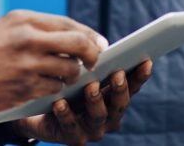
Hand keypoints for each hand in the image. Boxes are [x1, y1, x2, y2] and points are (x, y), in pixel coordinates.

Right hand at [0, 10, 107, 113]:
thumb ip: (36, 28)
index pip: (68, 24)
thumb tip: (72, 35)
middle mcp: (27, 40)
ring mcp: (26, 66)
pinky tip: (49, 87)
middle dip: (92, 54)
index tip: (100, 43)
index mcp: (23, 20)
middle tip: (95, 61)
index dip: (89, 34)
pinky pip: (54, 89)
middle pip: (77, 44)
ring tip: (65, 75)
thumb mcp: (5, 27)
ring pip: (69, 70)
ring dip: (72, 75)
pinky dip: (56, 89)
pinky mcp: (23, 89)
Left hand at [14, 61, 153, 144]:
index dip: (140, 75)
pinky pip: (70, 126)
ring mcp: (92, 129)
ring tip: (91, 86)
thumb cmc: (64, 86)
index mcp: (113, 98)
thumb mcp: (80, 72)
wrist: (38, 112)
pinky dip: (66, 114)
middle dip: (120, 89)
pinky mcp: (72, 137)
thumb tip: (102, 46)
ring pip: (98, 116)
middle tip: (118, 74)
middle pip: (119, 104)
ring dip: (96, 100)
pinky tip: (61, 102)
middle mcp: (108, 116)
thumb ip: (92, 62)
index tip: (146, 61)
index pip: (132, 86)